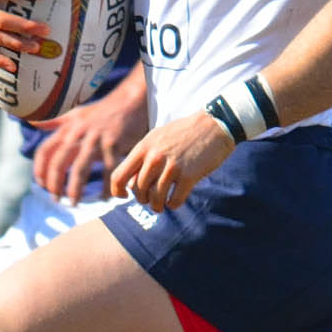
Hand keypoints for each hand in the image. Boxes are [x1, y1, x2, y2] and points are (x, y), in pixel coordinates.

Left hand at [33, 77, 149, 201]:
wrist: (130, 101)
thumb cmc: (102, 111)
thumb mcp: (75, 114)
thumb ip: (54, 122)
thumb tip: (30, 121)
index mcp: (67, 128)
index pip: (45, 150)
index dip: (40, 169)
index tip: (41, 185)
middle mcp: (78, 133)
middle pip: (59, 162)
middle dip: (55, 184)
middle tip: (56, 200)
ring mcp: (96, 138)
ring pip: (80, 168)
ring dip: (75, 189)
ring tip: (74, 203)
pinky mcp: (114, 143)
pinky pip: (108, 170)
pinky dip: (107, 186)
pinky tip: (106, 197)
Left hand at [110, 110, 233, 210]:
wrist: (214, 125)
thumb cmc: (184, 133)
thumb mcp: (156, 138)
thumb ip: (142, 157)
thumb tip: (129, 184)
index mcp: (143, 148)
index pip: (119, 176)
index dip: (116, 191)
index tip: (124, 196)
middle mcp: (154, 158)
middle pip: (138, 191)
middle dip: (143, 199)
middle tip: (151, 198)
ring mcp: (172, 167)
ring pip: (155, 199)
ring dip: (158, 206)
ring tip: (162, 204)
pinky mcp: (189, 176)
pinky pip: (174, 201)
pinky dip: (173, 204)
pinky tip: (175, 200)